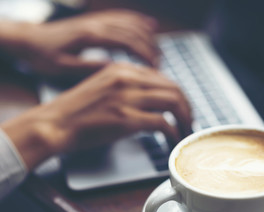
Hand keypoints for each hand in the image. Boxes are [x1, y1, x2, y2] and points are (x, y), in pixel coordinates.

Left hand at [0, 10, 158, 75]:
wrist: (28, 40)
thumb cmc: (43, 57)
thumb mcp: (64, 68)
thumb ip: (91, 67)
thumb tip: (117, 70)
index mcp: (90, 36)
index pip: (127, 41)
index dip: (144, 54)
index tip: (156, 67)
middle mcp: (96, 23)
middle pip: (133, 31)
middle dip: (151, 47)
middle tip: (161, 64)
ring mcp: (97, 19)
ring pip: (131, 22)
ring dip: (148, 36)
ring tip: (158, 51)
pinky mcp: (96, 20)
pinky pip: (123, 15)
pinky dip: (139, 21)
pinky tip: (150, 25)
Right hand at [2, 63, 191, 169]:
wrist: (54, 124)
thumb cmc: (76, 111)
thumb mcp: (103, 87)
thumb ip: (128, 88)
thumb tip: (152, 101)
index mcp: (123, 70)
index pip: (163, 78)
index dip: (179, 95)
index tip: (183, 108)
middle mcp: (127, 79)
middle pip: (173, 88)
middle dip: (187, 107)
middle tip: (189, 121)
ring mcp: (127, 98)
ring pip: (173, 102)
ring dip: (185, 118)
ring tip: (186, 131)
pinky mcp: (126, 118)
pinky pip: (162, 123)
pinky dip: (173, 133)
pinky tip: (172, 141)